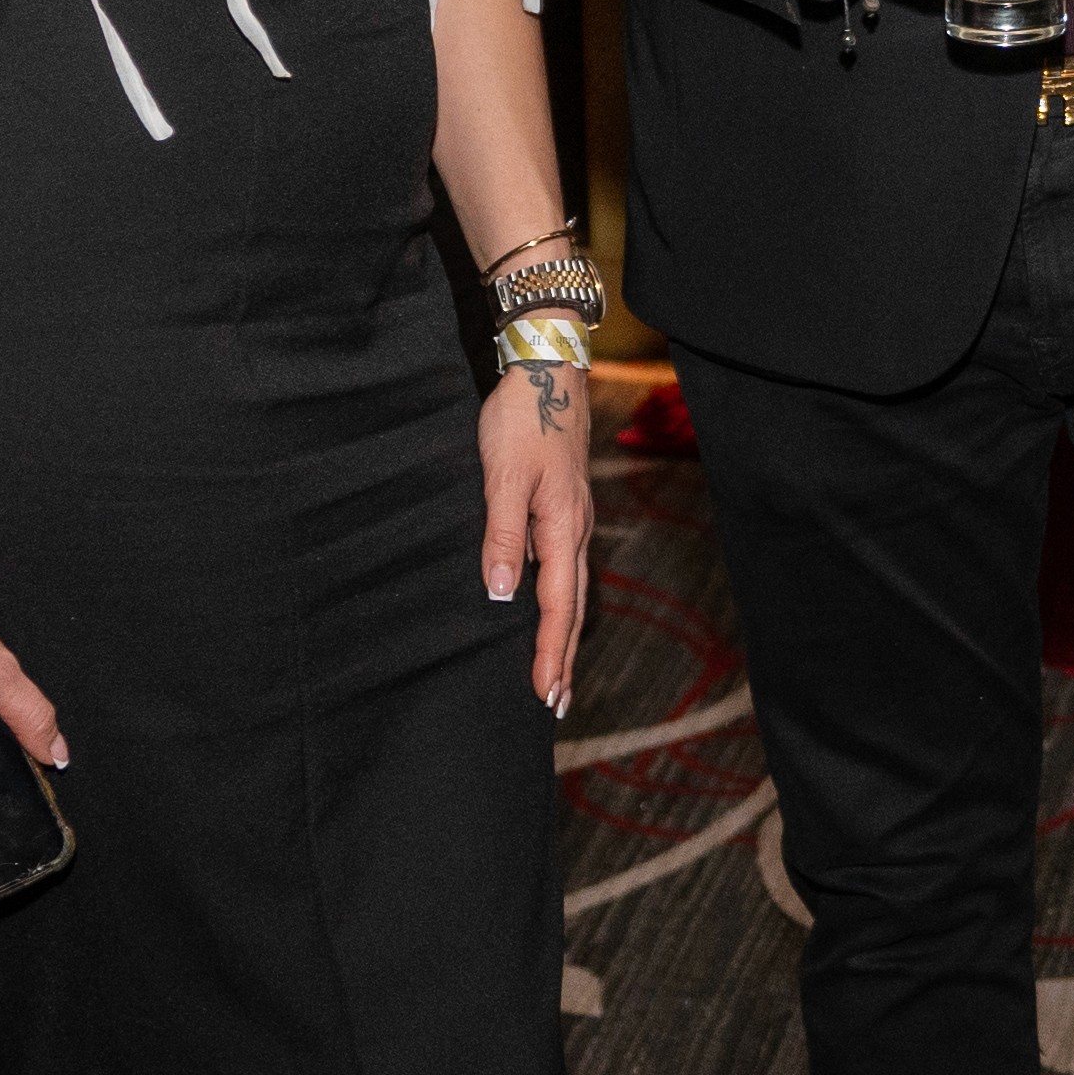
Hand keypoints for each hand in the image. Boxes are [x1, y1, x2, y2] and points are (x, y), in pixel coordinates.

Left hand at [479, 359, 595, 714]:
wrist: (547, 370)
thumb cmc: (523, 419)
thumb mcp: (504, 476)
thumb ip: (502, 535)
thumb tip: (500, 594)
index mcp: (562, 528)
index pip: (558, 608)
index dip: (550, 654)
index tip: (545, 695)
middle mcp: (573, 531)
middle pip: (573, 609)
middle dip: (566, 659)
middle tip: (557, 704)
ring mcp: (571, 520)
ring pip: (570, 592)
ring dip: (565, 636)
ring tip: (557, 674)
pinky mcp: (562, 509)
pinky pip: (563, 570)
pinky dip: (560, 604)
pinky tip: (550, 611)